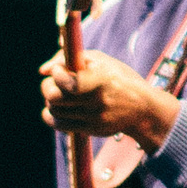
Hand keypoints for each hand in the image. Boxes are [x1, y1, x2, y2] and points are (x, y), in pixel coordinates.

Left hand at [40, 48, 179, 150]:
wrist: (143, 109)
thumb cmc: (119, 78)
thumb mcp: (101, 60)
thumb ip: (69, 58)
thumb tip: (43, 71)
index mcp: (102, 80)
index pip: (69, 83)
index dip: (56, 74)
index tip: (58, 69)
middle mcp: (98, 101)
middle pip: (54, 98)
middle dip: (47, 86)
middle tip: (54, 82)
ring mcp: (94, 118)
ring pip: (54, 110)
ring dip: (51, 100)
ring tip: (61, 94)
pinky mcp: (91, 130)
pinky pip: (59, 124)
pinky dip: (51, 115)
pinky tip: (57, 108)